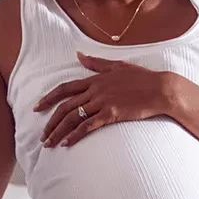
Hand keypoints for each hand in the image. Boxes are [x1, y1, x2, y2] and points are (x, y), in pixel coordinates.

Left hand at [35, 53, 180, 147]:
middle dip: (50, 122)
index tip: (37, 108)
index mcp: (95, 79)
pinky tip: (67, 143)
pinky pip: (88, 126)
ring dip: (58, 132)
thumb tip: (78, 55)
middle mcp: (95, 90)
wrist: (161, 89)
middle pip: (65, 107)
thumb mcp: (117, 65)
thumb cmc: (142, 78)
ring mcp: (102, 102)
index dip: (48, 98)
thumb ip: (96, 63)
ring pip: (73, 118)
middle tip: (41, 135)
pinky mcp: (111, 114)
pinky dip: (75, 135)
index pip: (65, 88)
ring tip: (49, 144)